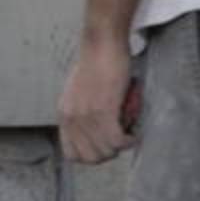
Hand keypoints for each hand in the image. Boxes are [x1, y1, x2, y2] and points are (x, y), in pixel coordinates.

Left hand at [58, 36, 135, 163]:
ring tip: (129, 131)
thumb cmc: (97, 63)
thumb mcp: (80, 92)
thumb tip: (96, 130)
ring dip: (121, 146)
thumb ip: (82, 112)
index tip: (105, 146)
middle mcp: (72, 118)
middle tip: (121, 138)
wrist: (102, 42)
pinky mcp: (103, 109)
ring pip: (106, 151)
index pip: (72, 154)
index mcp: (64, 115)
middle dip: (110, 153)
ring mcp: (86, 115)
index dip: (91, 155)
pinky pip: (117, 140)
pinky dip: (129, 141)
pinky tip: (134, 133)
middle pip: (91, 157)